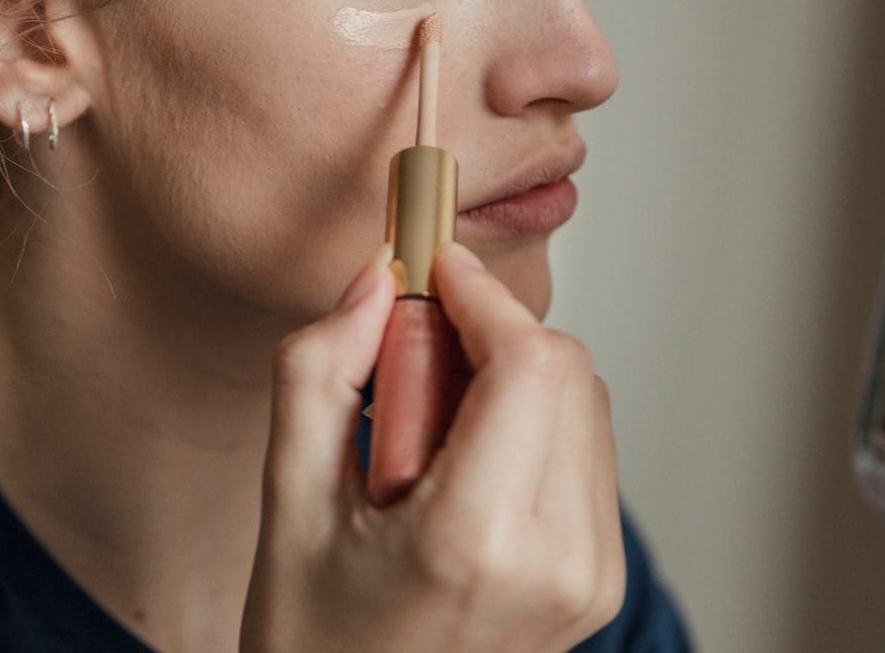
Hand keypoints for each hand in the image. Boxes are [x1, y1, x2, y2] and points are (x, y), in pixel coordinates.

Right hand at [240, 241, 624, 652]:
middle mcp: (556, 562)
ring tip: (425, 442)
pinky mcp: (599, 583)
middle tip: (407, 371)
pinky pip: (585, 454)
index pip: (530, 363)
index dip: (483, 296)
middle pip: (565, 371)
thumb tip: (372, 281)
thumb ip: (319, 373)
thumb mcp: (285, 503)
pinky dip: (529, 428)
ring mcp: (589, 579)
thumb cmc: (316, 643)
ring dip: (510, 382)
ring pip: (583, 404)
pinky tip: (459, 472)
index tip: (434, 269)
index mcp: (475, 540)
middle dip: (488, 338)